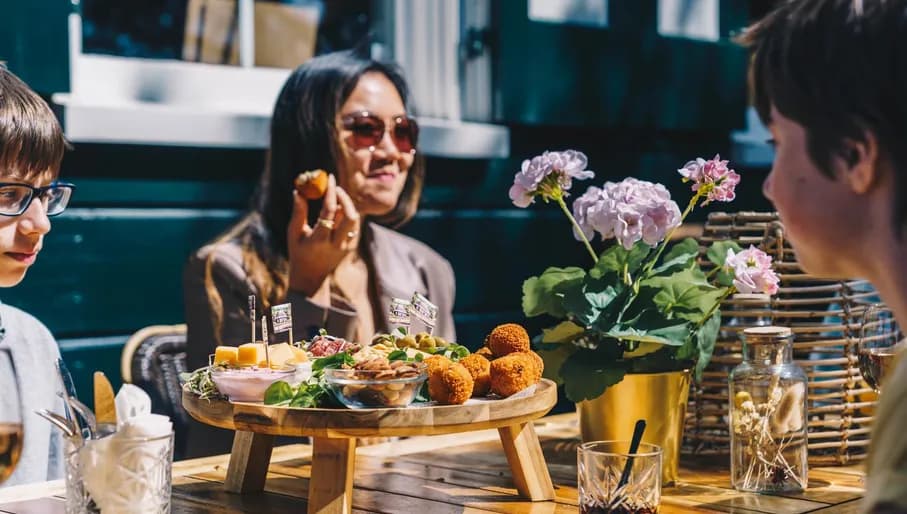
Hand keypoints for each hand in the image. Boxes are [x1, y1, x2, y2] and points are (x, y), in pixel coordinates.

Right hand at [287, 174, 361, 298]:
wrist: (311, 276)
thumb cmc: (298, 251)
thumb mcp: (294, 233)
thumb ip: (298, 213)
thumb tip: (299, 191)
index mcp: (319, 240)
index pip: (329, 211)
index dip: (330, 192)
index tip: (329, 178)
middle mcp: (336, 244)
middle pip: (349, 215)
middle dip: (344, 198)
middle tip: (336, 187)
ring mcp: (345, 247)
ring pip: (354, 220)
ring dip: (347, 205)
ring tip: (336, 198)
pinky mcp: (351, 247)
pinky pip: (353, 226)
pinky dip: (348, 214)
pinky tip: (338, 210)